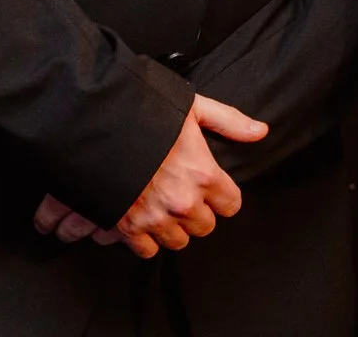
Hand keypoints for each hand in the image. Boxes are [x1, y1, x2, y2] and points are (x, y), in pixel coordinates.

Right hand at [33, 95, 267, 257]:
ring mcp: (155, 218)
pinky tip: (142, 221)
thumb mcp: (192, 107)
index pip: (231, 204)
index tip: (213, 189)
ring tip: (162, 208)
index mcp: (203, 174)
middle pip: (205, 226)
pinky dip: (145, 240)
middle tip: (183, 196)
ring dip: (172, 227)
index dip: (222, 196)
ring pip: (178, 241)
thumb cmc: (145, 112)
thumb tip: (260, 131)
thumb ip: (228, 121)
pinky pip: (147, 250)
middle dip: (197, 213)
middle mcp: (183, 202)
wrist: (96, 126)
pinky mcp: (127, 228)